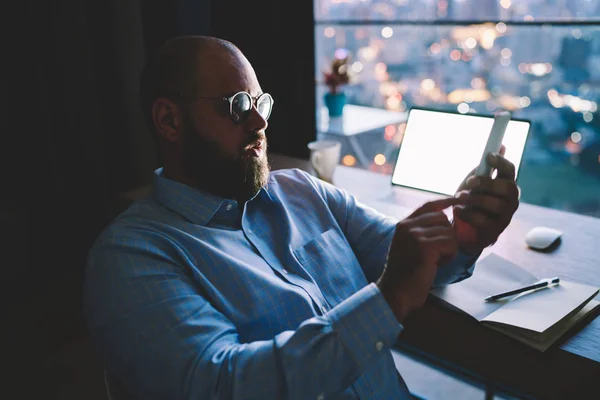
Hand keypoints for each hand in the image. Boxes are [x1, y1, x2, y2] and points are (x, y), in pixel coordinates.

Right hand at [377, 197, 464, 322]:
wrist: (395, 293)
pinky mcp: (425, 247)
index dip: (445, 201)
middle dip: (447, 234)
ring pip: (449, 232)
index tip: (459, 199)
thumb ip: (422, 232)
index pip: (428, 205)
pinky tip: (437, 264)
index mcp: (403, 225)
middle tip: (440, 253)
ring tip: (436, 260)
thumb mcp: (409, 246)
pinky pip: (451, 244)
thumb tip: (447, 220)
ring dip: (449, 248)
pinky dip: (450, 256)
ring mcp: (415, 236)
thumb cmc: (405, 274)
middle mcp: (408, 227)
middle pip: (442, 218)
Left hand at [452, 146, 519, 253]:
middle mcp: (511, 200)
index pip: (510, 170)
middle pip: (507, 188)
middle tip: (470, 182)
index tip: (488, 156)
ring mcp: (505, 216)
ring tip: (459, 196)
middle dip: (487, 183)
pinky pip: (484, 221)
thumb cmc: (473, 200)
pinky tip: (458, 209)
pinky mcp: (495, 230)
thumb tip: (501, 145)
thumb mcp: (476, 181)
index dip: (501, 162)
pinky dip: (468, 213)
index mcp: (506, 184)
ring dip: (475, 199)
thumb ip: (484, 167)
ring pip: (496, 205)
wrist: (467, 227)